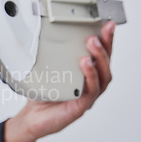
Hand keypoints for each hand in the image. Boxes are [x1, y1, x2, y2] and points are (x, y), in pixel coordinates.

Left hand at [4, 22, 115, 141]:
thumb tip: (47, 31)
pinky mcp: (81, 107)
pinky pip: (91, 91)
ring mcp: (88, 96)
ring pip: (103, 77)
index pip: (100, 55)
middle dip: (106, 46)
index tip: (107, 24)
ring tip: (92, 44)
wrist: (32, 118)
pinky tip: (85, 64)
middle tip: (99, 32)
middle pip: (106, 64)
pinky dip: (90, 77)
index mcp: (86, 75)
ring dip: (99, 58)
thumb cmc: (44, 94)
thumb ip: (53, 54)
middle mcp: (91, 85)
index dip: (107, 40)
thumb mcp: (48, 70)